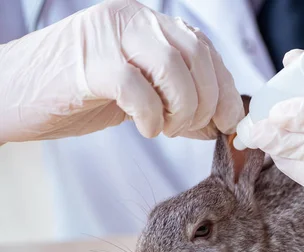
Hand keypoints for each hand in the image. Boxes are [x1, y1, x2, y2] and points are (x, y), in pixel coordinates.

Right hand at [0, 0, 242, 142]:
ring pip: (175, 70)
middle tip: (193, 128)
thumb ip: (178, 99)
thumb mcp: (139, 91)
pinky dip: (152, 117)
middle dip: (208, 102)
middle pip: (197, 57)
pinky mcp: (89, 62)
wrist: (12, 92)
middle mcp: (133, 19)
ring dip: (182, 110)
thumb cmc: (78, 94)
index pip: (205, 49)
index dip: (226, 89)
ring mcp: (110, 36)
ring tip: (167, 128)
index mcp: (149, 23)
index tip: (230, 122)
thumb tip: (221, 124)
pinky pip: (139, 90)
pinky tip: (146, 129)